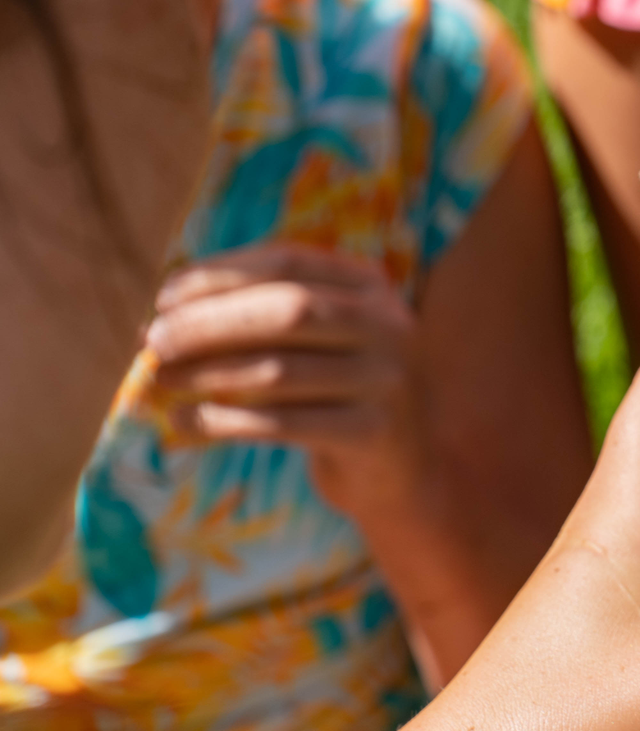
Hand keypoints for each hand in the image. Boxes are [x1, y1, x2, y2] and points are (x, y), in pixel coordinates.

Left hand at [146, 244, 425, 513]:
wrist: (398, 467)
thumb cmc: (333, 391)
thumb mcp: (314, 339)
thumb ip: (261, 312)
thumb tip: (166, 309)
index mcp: (371, 286)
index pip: (288, 263)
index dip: (220, 276)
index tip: (162, 298)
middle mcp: (389, 326)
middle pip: (288, 311)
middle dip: (209, 323)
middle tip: (151, 342)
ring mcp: (387, 380)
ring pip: (280, 370)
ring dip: (204, 374)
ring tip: (155, 381)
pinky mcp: (373, 433)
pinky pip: (282, 424)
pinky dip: (220, 422)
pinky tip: (182, 423)